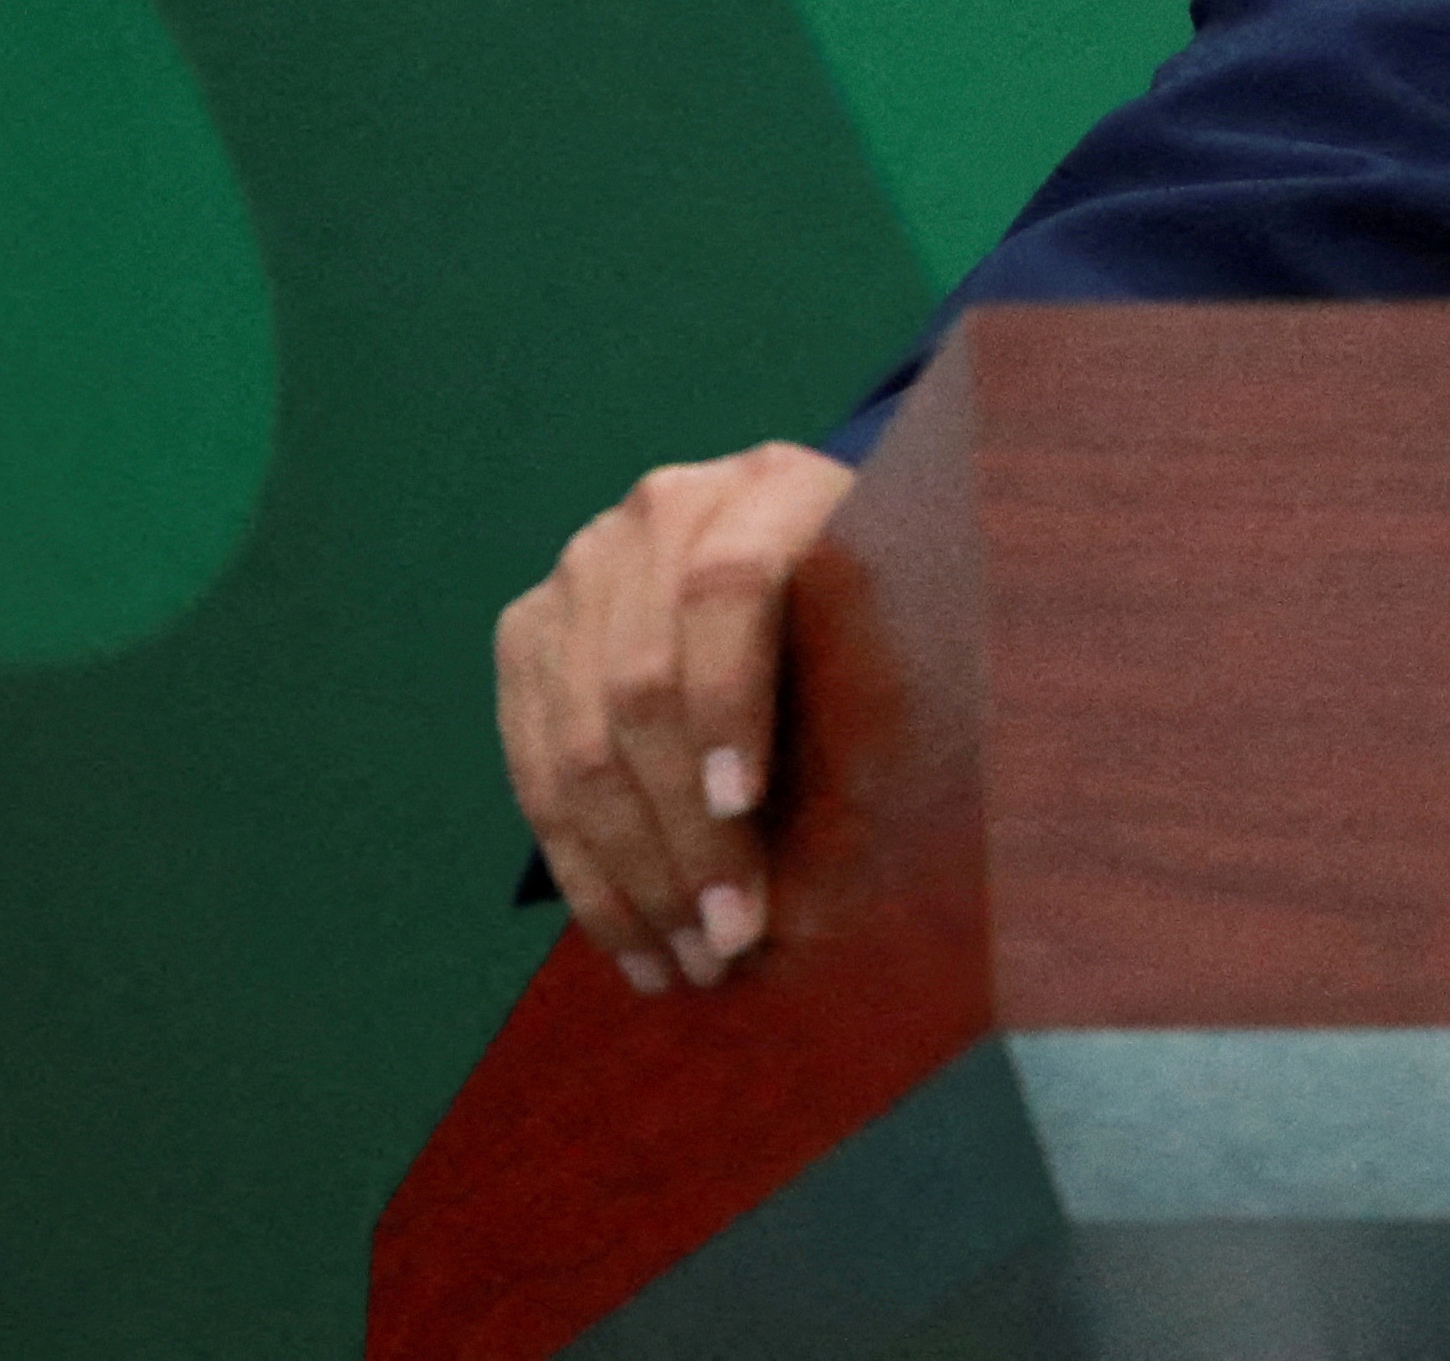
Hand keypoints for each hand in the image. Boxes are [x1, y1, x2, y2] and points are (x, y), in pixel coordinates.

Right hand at [492, 441, 853, 993]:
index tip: (744, 809)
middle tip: (729, 940)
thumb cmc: (897, 612)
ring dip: (631, 874)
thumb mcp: (917, 635)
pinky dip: (583, 865)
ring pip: (578, 742)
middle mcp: (663, 510)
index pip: (729, 590)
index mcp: (775, 485)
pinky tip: (630, 939)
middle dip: (682, 834)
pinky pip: (534, 765)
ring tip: (687, 964)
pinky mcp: (531, 630)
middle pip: (642, 686)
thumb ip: (881, 706)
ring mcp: (585, 567)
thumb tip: (840, 871)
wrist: (816, 557)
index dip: (727, 704)